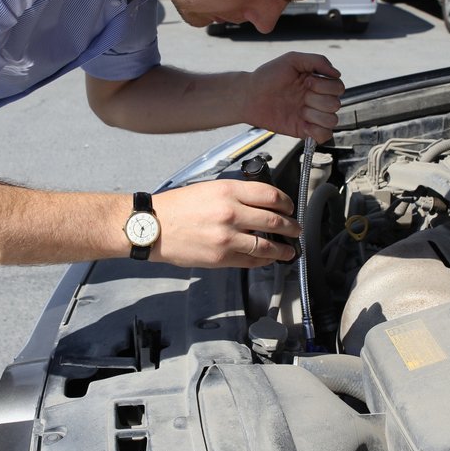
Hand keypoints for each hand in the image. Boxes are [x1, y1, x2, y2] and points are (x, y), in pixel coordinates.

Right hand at [151, 180, 299, 267]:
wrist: (153, 227)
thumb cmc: (177, 207)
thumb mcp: (209, 189)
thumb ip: (236, 196)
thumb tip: (260, 205)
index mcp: (228, 191)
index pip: (271, 195)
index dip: (286, 203)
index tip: (289, 207)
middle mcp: (231, 213)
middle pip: (274, 220)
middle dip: (291, 227)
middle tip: (295, 230)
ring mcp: (227, 238)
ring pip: (267, 245)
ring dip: (283, 249)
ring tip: (289, 250)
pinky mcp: (221, 258)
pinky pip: (250, 261)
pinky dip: (263, 261)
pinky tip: (268, 259)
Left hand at [243, 52, 344, 142]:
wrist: (249, 96)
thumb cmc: (267, 76)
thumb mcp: (292, 60)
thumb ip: (317, 61)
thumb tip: (337, 73)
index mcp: (316, 82)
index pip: (338, 87)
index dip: (325, 85)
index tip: (306, 81)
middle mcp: (316, 99)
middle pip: (336, 104)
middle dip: (318, 100)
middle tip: (300, 95)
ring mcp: (311, 115)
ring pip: (332, 120)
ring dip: (316, 115)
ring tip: (299, 110)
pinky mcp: (304, 129)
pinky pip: (324, 136)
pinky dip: (317, 132)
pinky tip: (304, 124)